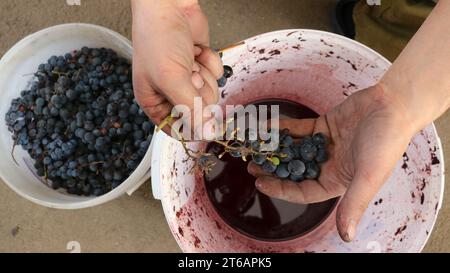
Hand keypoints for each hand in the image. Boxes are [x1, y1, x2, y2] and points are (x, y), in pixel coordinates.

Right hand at [131, 0, 222, 127]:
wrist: (170, 5)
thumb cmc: (159, 38)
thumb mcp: (172, 78)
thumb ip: (191, 109)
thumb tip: (208, 134)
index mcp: (154, 102)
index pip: (176, 130)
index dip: (190, 130)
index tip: (203, 125)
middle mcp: (171, 93)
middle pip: (199, 113)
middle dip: (198, 92)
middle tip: (189, 75)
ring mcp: (188, 79)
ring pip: (211, 95)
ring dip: (205, 76)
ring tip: (190, 61)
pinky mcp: (202, 66)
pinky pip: (217, 75)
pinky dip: (210, 61)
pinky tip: (197, 50)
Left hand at [248, 85, 416, 241]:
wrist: (394, 104)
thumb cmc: (385, 142)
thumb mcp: (368, 177)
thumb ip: (354, 205)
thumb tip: (347, 237)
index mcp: (337, 181)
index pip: (302, 192)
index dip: (280, 190)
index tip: (260, 183)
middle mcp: (329, 165)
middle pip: (294, 171)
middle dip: (273, 170)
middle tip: (252, 166)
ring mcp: (324, 145)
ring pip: (293, 150)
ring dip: (275, 149)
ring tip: (255, 148)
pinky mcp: (324, 126)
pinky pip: (299, 129)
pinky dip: (284, 129)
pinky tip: (268, 128)